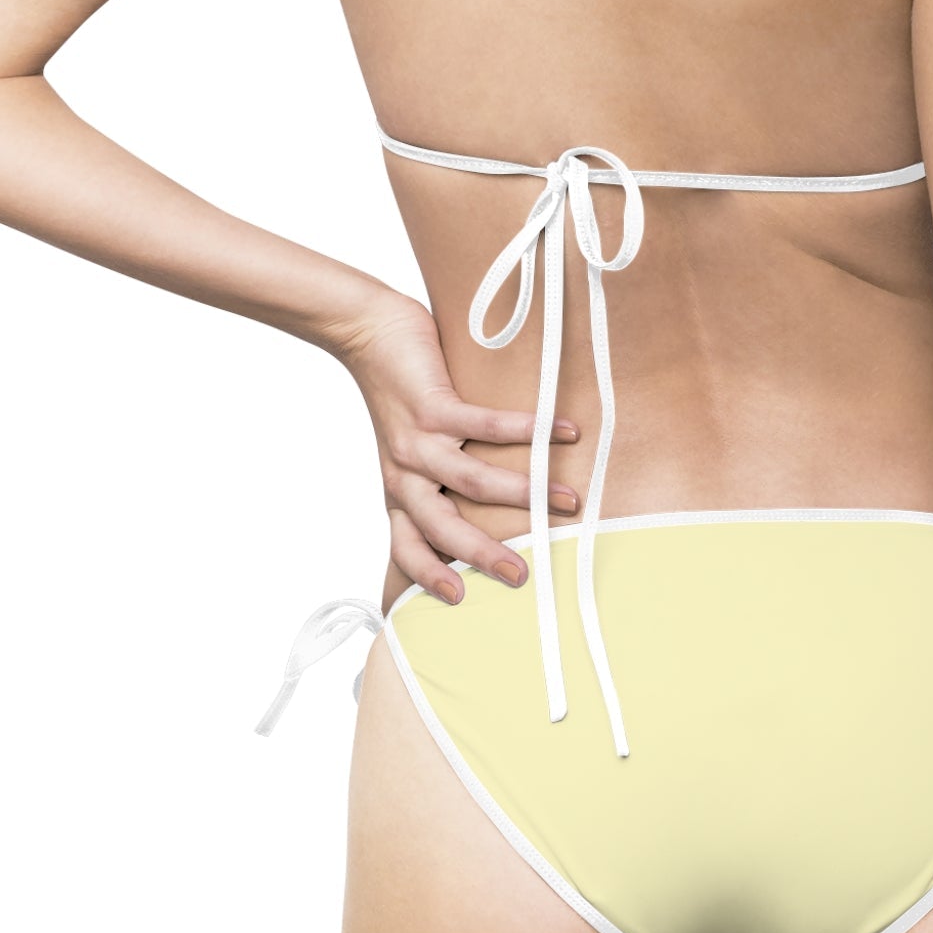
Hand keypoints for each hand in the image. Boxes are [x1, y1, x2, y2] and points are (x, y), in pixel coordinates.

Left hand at [339, 290, 578, 602]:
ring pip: (471, 480)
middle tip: (522, 574)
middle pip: (442, 527)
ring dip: (523, 492)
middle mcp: (406, 473)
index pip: (407, 546)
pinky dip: (527, 430)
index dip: (428, 575)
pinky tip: (563, 431)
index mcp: (400, 490)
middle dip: (483, 554)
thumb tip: (496, 497)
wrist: (366, 333)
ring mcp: (418, 441)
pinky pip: (484, 425)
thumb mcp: (408, 448)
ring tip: (566, 500)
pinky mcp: (432, 406)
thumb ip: (440, 475)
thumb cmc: (397, 392)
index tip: (458, 599)